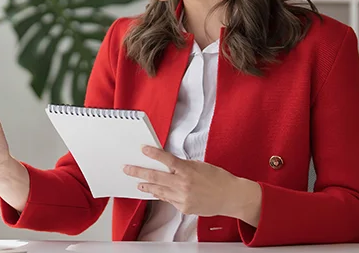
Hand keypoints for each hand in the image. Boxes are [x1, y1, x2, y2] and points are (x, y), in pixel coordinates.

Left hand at [123, 145, 262, 224]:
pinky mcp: (184, 208)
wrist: (230, 197)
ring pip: (159, 191)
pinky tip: (157, 191)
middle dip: (139, 172)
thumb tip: (170, 165)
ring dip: (147, 186)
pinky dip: (162, 194)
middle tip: (128, 169)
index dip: (153, 154)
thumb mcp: (201, 165)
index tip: (143, 149)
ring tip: (139, 183)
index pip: (167, 160)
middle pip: (156, 177)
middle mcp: (183, 185)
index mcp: (188, 171)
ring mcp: (182, 198)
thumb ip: (184, 166)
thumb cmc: (218, 179)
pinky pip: (169, 200)